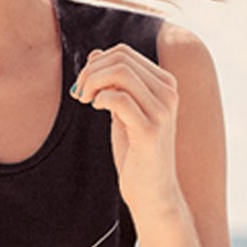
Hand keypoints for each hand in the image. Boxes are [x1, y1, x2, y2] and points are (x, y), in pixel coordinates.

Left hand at [71, 45, 182, 219]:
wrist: (152, 193)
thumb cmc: (136, 154)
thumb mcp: (123, 113)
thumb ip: (113, 85)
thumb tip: (95, 54)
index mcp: (164, 84)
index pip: (124, 53)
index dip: (97, 63)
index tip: (84, 85)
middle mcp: (168, 93)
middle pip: (121, 59)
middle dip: (91, 72)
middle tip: (79, 94)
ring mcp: (162, 111)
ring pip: (120, 73)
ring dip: (93, 83)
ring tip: (84, 100)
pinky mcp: (151, 131)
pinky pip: (119, 99)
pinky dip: (101, 99)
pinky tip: (96, 108)